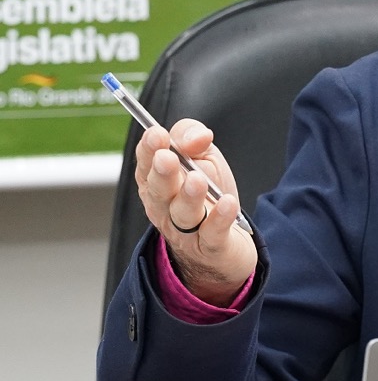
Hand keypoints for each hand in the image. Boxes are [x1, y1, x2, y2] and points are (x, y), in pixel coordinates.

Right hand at [135, 119, 256, 305]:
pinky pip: (213, 233)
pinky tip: (228, 203)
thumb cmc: (209, 193)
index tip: (156, 133)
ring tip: (196, 180)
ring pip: (182, 214)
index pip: (146, 165)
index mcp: (157, 183)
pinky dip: (219, 219)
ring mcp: (187, 230)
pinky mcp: (211, 246)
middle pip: (159, 192)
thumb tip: (199, 136)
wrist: (227, 243)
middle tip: (166, 157)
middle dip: (162, 173)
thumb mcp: (203, 157)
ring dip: (188, 197)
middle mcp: (165, 208)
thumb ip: (193, 138)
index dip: (148, 150)